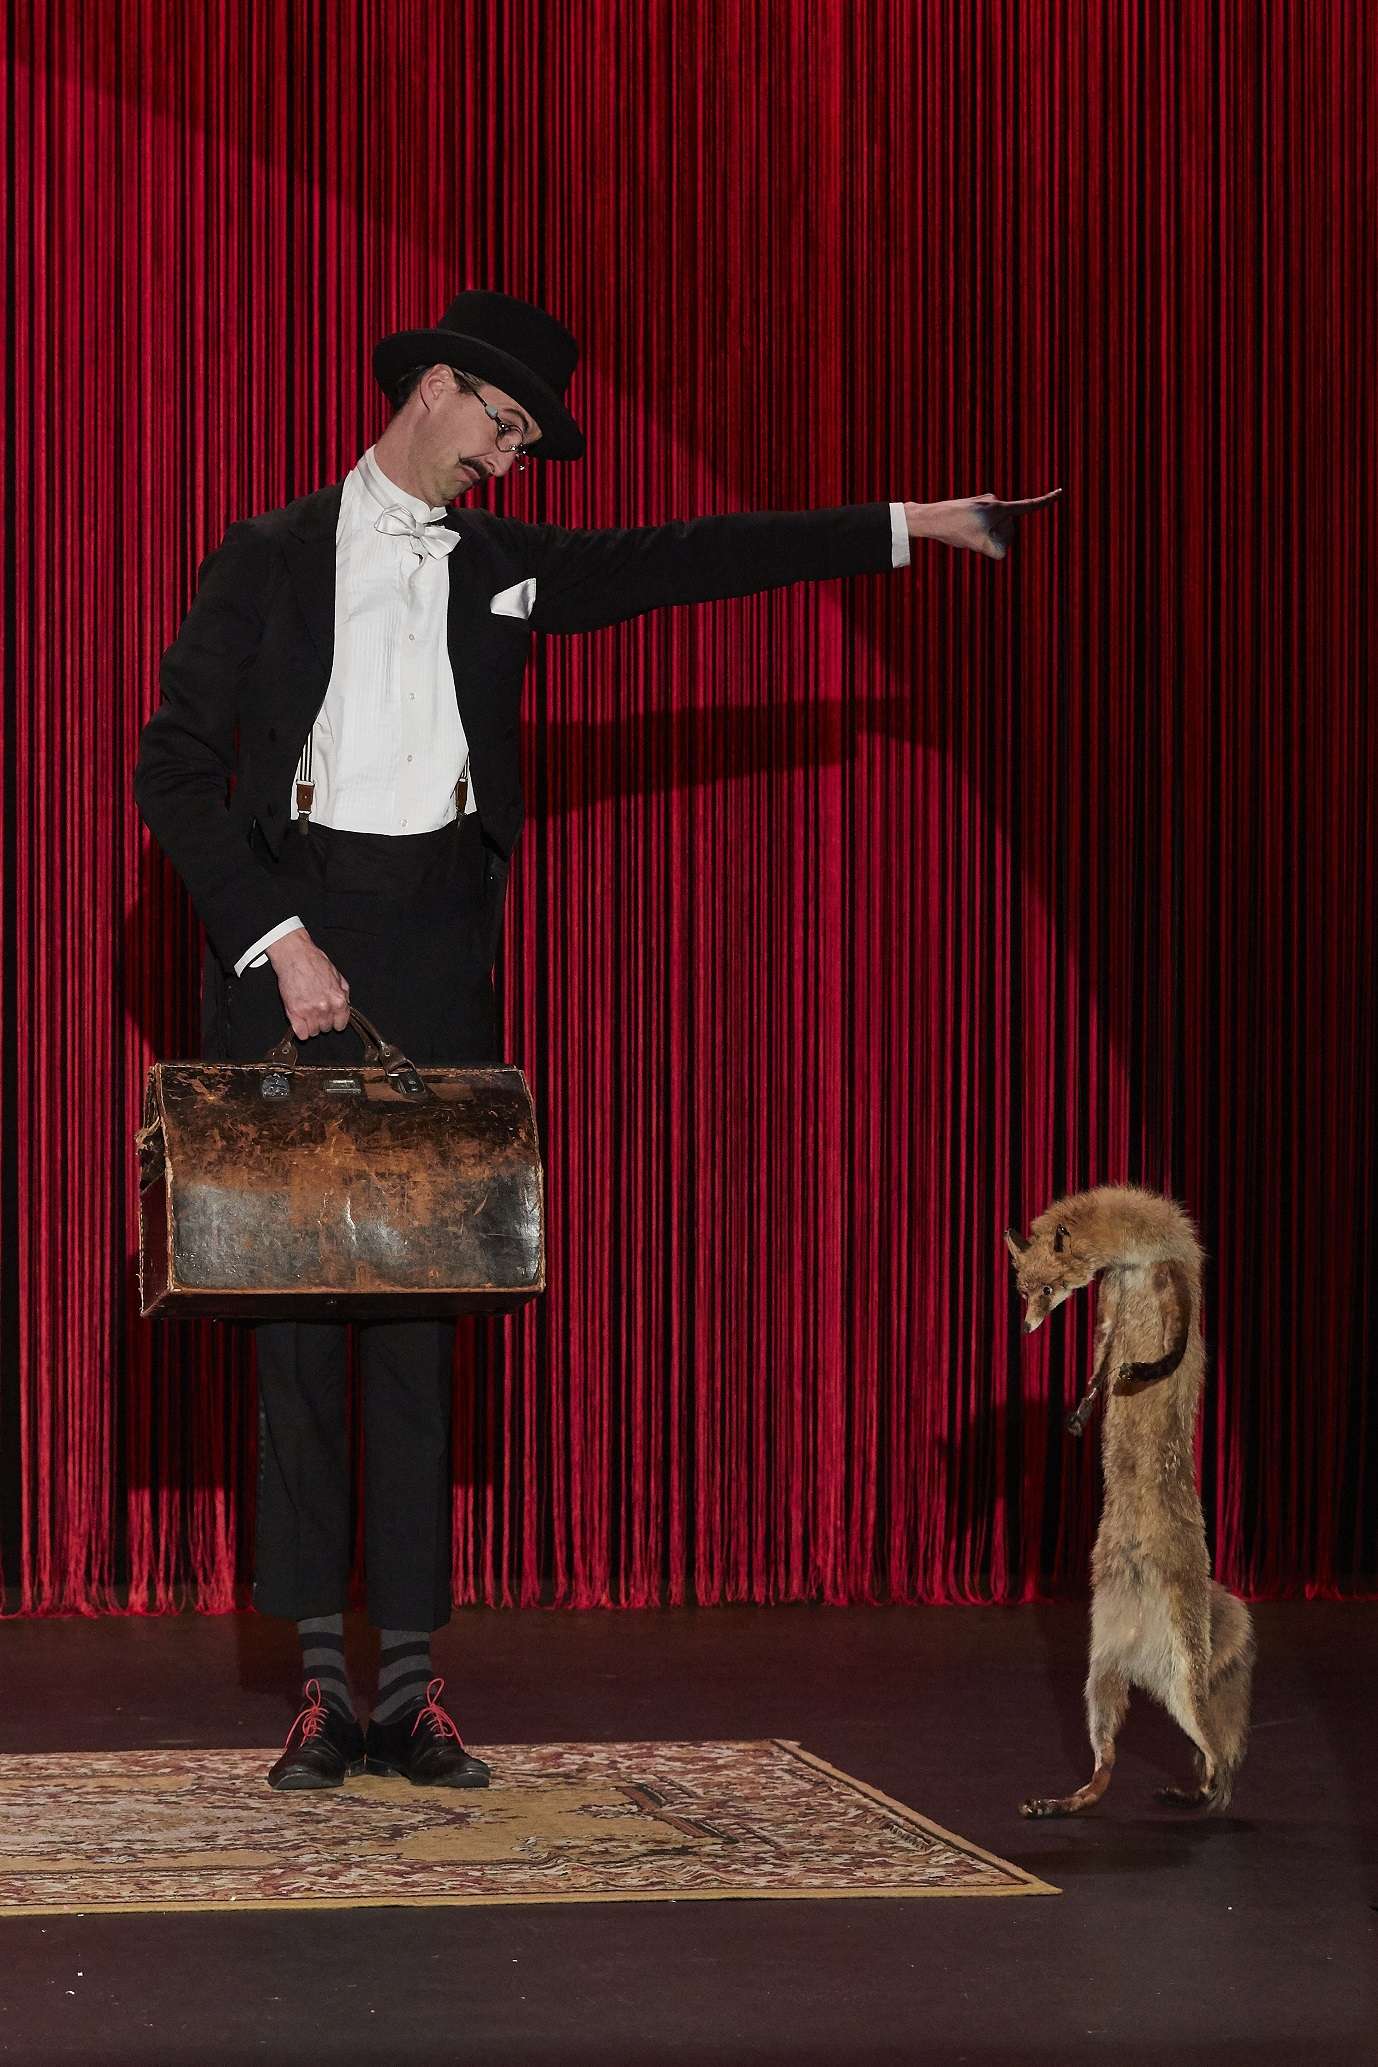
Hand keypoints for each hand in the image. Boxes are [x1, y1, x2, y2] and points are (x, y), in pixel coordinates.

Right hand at [266, 927, 350, 1039]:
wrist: (295, 956)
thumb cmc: (314, 962)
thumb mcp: (337, 976)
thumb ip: (343, 993)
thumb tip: (346, 1005)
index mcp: (338, 1000)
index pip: (341, 1024)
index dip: (336, 1021)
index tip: (331, 1018)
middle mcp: (325, 1008)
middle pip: (327, 1028)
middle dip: (323, 1021)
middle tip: (316, 1010)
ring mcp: (309, 1011)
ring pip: (314, 1032)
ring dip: (311, 1025)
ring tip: (307, 1013)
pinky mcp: (294, 1013)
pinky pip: (301, 1034)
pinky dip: (301, 1030)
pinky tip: (300, 1021)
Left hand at [906, 489, 1060, 559]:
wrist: (931, 518)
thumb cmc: (955, 530)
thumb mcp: (979, 546)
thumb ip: (999, 551)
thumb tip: (1003, 550)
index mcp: (998, 508)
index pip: (1027, 506)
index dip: (1045, 501)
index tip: (1060, 492)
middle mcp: (994, 502)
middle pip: (1008, 528)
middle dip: (997, 537)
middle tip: (975, 538)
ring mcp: (985, 504)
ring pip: (996, 528)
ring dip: (986, 536)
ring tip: (966, 534)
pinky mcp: (976, 507)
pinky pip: (986, 525)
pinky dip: (978, 532)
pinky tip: (963, 532)